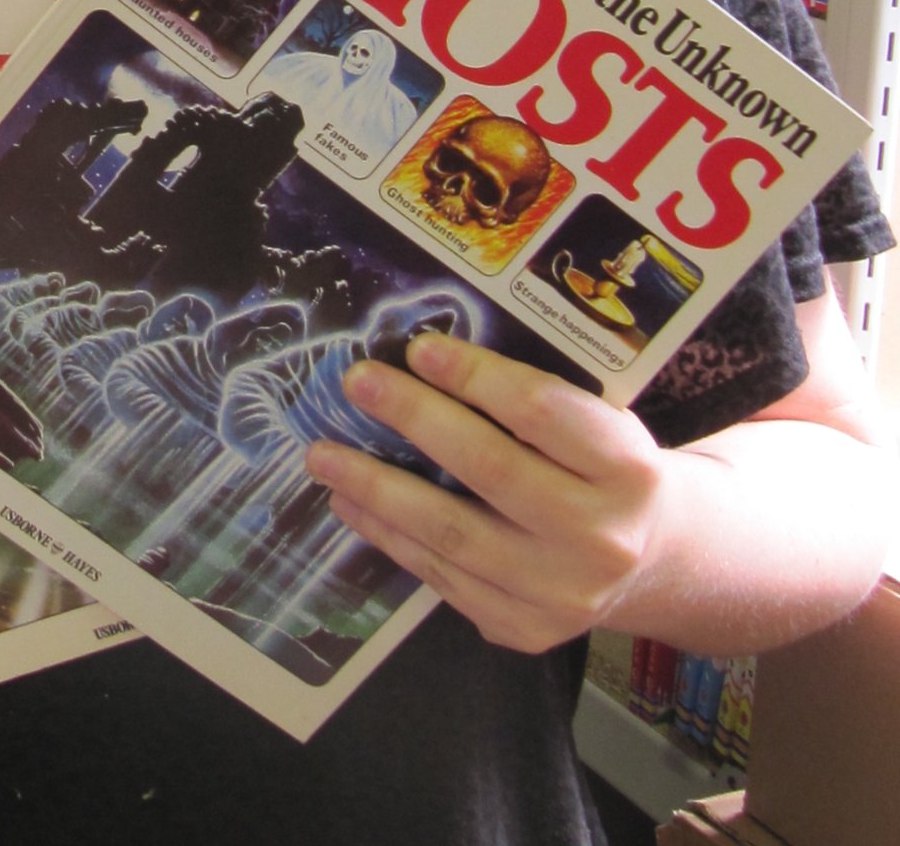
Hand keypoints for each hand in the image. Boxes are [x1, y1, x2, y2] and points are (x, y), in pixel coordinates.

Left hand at [304, 332, 668, 653]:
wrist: (653, 559)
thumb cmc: (606, 467)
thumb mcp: (598, 420)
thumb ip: (532, 397)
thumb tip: (423, 358)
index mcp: (626, 466)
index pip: (540, 411)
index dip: (474, 377)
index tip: (417, 348)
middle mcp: (601, 535)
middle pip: (490, 468)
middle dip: (414, 418)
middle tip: (357, 383)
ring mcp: (562, 591)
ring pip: (452, 534)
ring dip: (377, 490)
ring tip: (324, 455)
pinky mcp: (527, 628)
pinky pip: (443, 578)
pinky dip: (390, 537)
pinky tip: (352, 504)